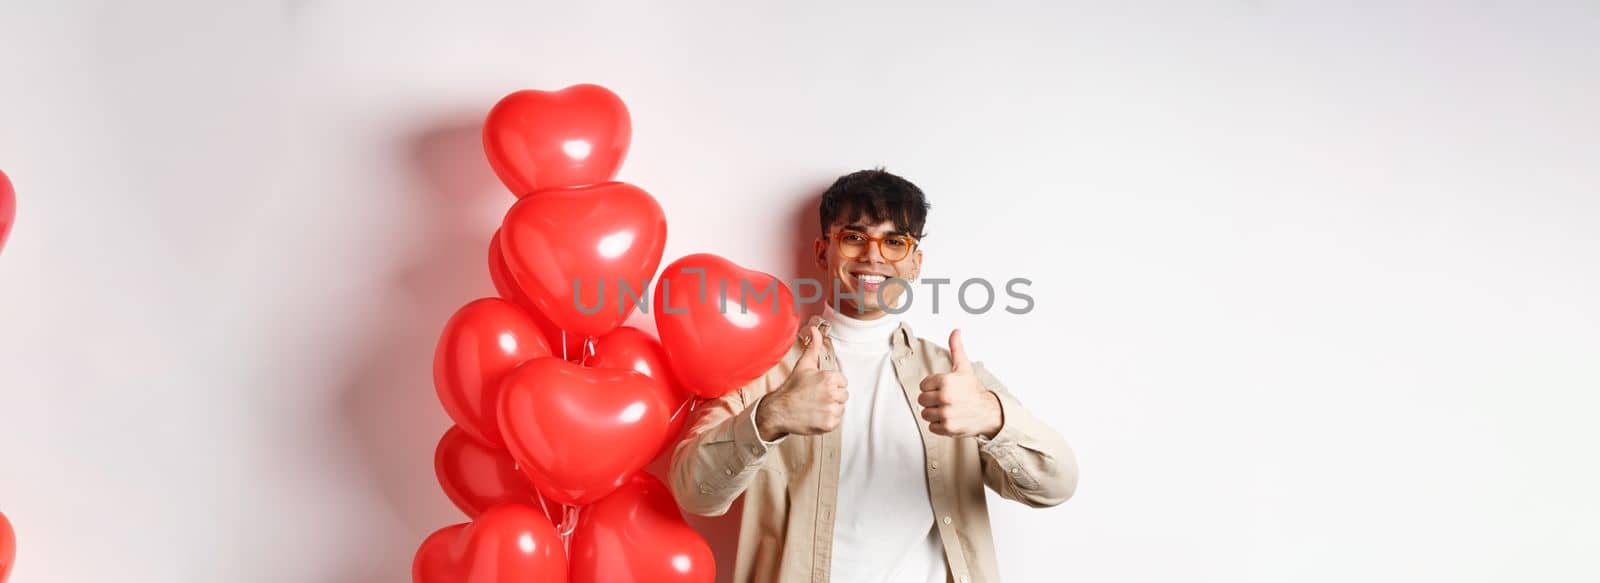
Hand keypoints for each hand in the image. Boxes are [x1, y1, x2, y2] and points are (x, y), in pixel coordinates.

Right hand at [755, 326, 847, 440]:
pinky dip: (827, 420)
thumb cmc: (792, 388)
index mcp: (830, 378)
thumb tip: (814, 328)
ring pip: (840, 408)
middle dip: (832, 397)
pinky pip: (836, 421)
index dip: (831, 384)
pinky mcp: (829, 424)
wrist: (779, 410)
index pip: (843, 382)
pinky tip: (816, 415)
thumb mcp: (804, 365)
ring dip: (830, 408)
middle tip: (816, 398)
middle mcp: (832, 393)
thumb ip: (813, 346)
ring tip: (816, 406)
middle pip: (843, 395)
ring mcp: (831, 410)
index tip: (819, 388)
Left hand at [918, 329, 1002, 437]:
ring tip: (948, 409)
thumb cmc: (973, 390)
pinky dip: (939, 425)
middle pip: (922, 400)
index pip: (923, 386)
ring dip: (935, 414)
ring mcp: (946, 413)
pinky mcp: (947, 428)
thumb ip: (956, 349)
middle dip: (932, 401)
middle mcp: (945, 397)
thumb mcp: (964, 368)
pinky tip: (949, 419)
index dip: (932, 388)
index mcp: (945, 381)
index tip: (943, 389)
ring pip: (925, 414)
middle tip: (946, 400)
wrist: (989, 412)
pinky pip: (931, 427)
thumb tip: (955, 331)